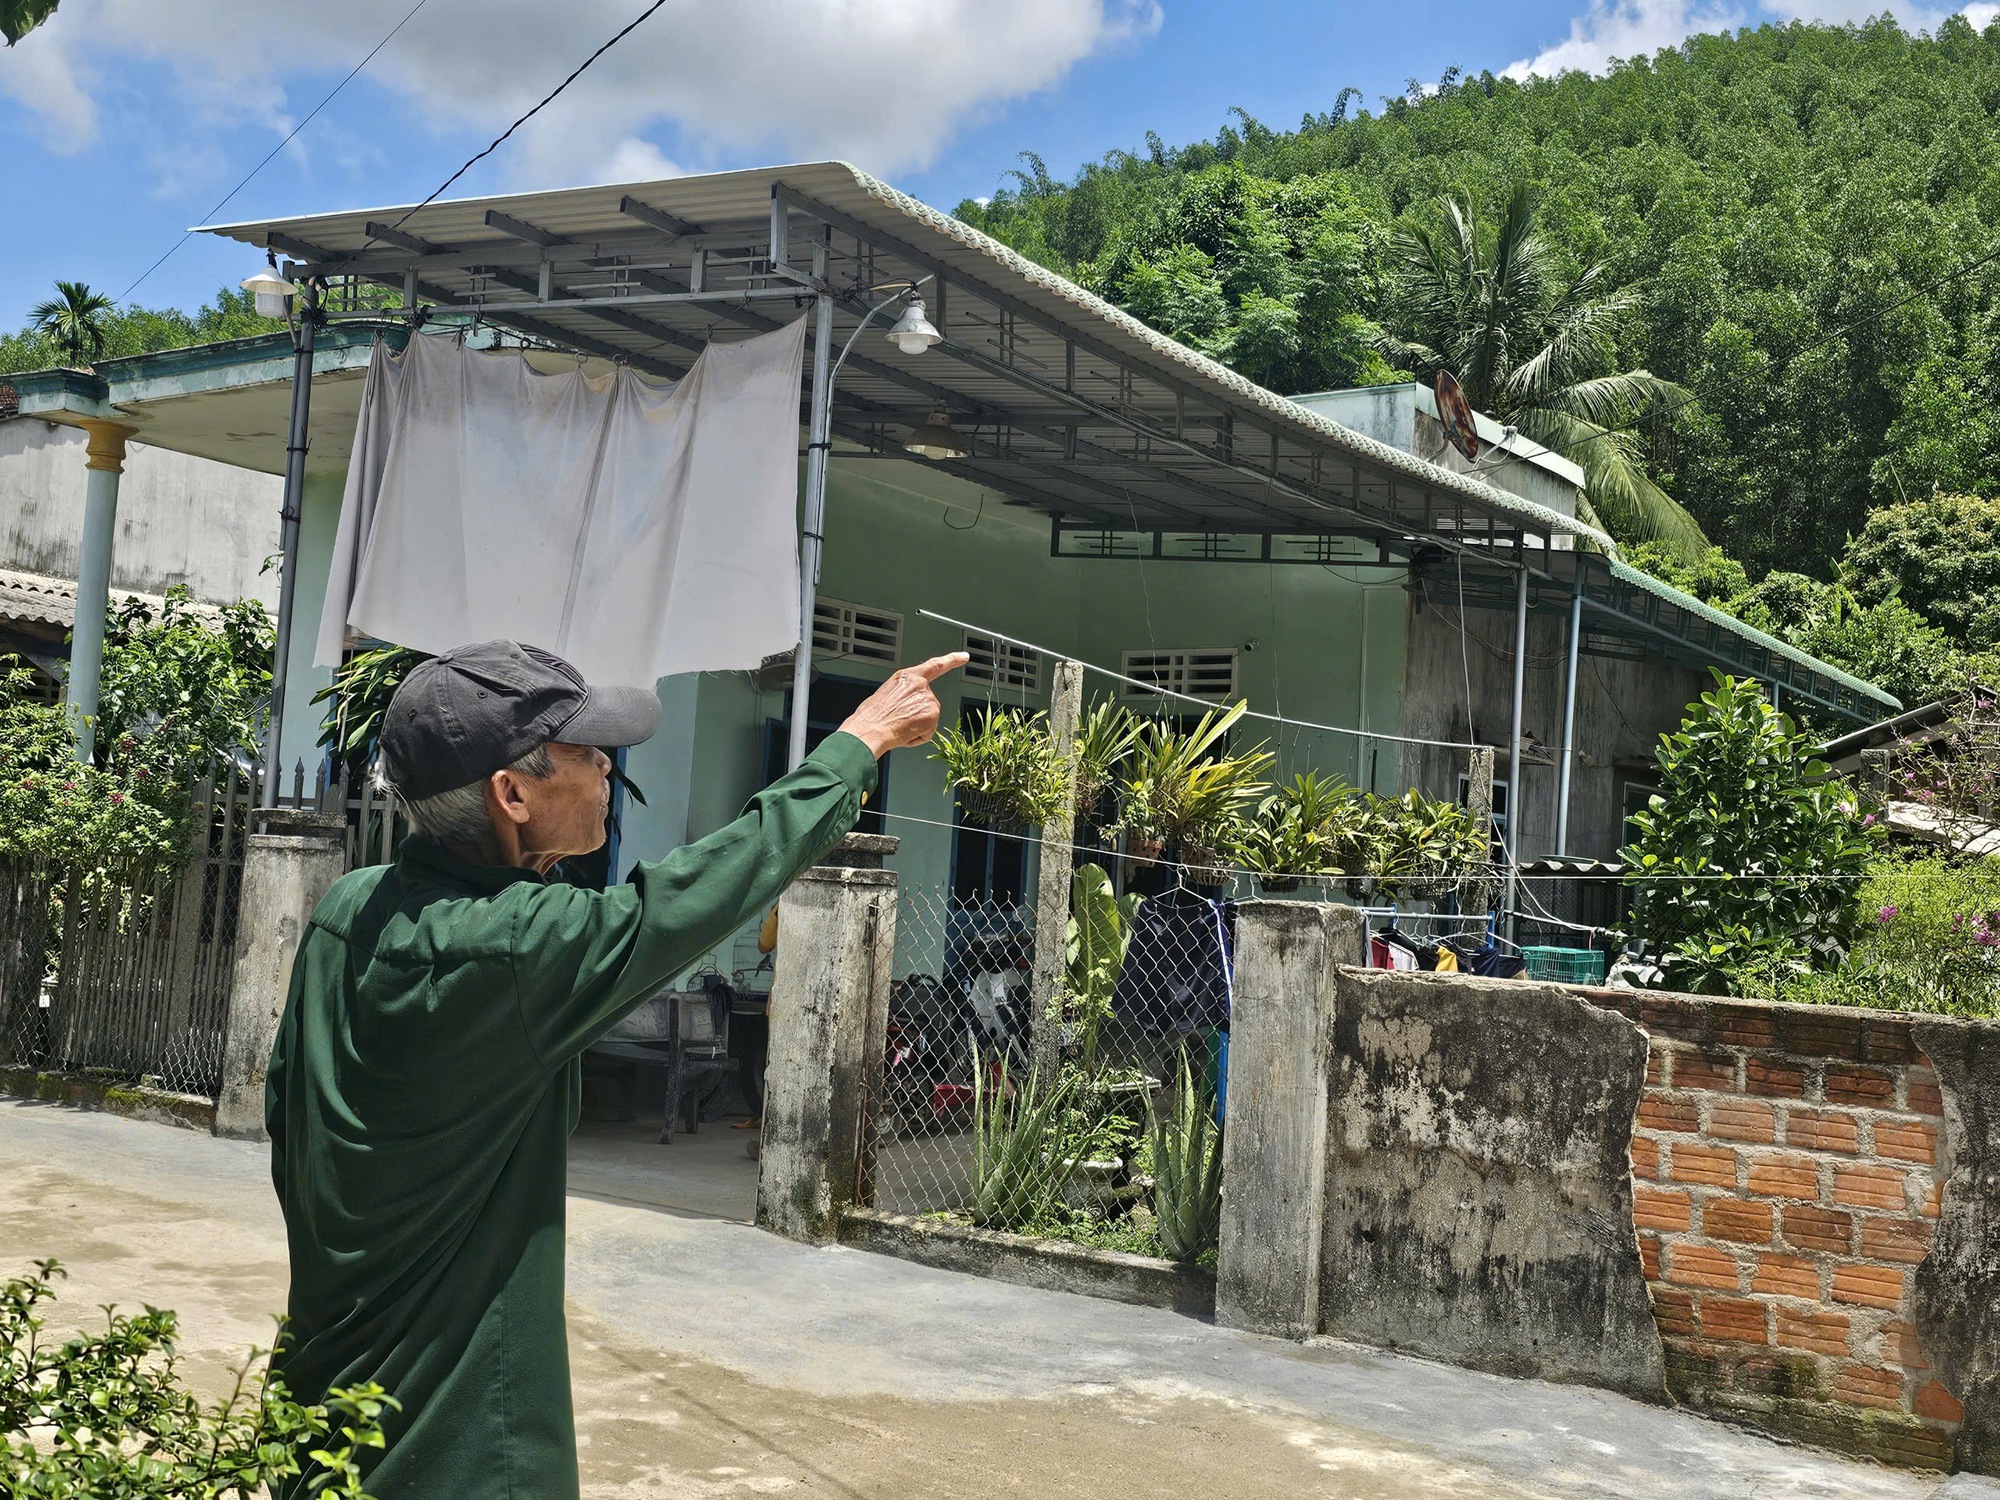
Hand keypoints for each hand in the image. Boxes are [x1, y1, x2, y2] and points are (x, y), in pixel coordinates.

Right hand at [838, 652, 968, 757]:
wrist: (869, 730)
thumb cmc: (871, 716)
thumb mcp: (886, 694)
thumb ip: (903, 694)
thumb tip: (907, 705)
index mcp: (906, 677)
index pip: (934, 665)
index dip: (951, 660)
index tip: (964, 656)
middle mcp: (920, 685)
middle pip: (929, 703)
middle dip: (918, 714)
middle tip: (899, 720)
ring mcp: (927, 698)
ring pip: (929, 719)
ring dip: (917, 726)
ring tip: (899, 726)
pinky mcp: (932, 713)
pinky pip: (928, 732)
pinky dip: (918, 737)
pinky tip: (905, 733)